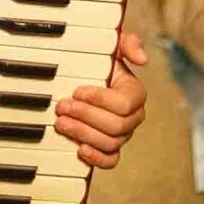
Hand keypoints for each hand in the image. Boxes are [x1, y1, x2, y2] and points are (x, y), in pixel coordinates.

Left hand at [54, 31, 147, 169]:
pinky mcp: (109, 148)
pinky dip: (96, 158)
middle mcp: (132, 117)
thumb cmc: (97, 59)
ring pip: (110, 143)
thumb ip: (127, 43)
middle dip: (85, 116)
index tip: (77, 90)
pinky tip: (79, 149)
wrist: (82, 76)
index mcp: (135, 93)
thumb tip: (142, 59)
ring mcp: (122, 135)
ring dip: (83, 134)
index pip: (124, 104)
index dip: (99, 99)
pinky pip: (110, 160)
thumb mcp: (110, 45)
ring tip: (61, 122)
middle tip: (62, 107)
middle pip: (115, 126)